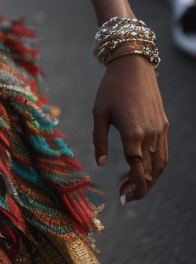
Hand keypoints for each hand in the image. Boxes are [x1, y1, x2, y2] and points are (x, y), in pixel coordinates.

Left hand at [92, 55, 168, 202]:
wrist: (133, 65)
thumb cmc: (111, 87)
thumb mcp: (99, 112)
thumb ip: (99, 139)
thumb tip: (100, 164)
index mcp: (132, 134)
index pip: (136, 170)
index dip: (131, 187)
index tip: (122, 198)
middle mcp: (150, 135)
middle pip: (150, 172)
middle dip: (140, 188)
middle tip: (127, 197)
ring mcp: (160, 130)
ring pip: (161, 165)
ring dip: (152, 180)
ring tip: (137, 188)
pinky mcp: (163, 124)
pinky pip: (164, 152)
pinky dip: (158, 166)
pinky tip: (147, 170)